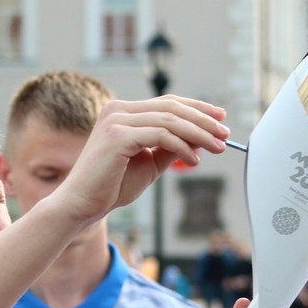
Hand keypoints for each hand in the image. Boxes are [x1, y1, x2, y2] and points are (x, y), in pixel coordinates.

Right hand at [53, 96, 228, 225]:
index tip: (220, 118)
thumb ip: (170, 148)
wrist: (82, 205)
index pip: (167, 103)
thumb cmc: (111, 186)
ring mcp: (116, 121)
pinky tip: (194, 160)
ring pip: (169, 121)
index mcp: (123, 112)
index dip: (197, 108)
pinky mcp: (117, 136)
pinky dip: (182, 146)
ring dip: (198, 134)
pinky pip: (160, 136)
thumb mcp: (149, 163)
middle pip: (171, 107)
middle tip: (225, 134)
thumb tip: (200, 138)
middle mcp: (118, 110)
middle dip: (203, 120)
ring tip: (217, 148)